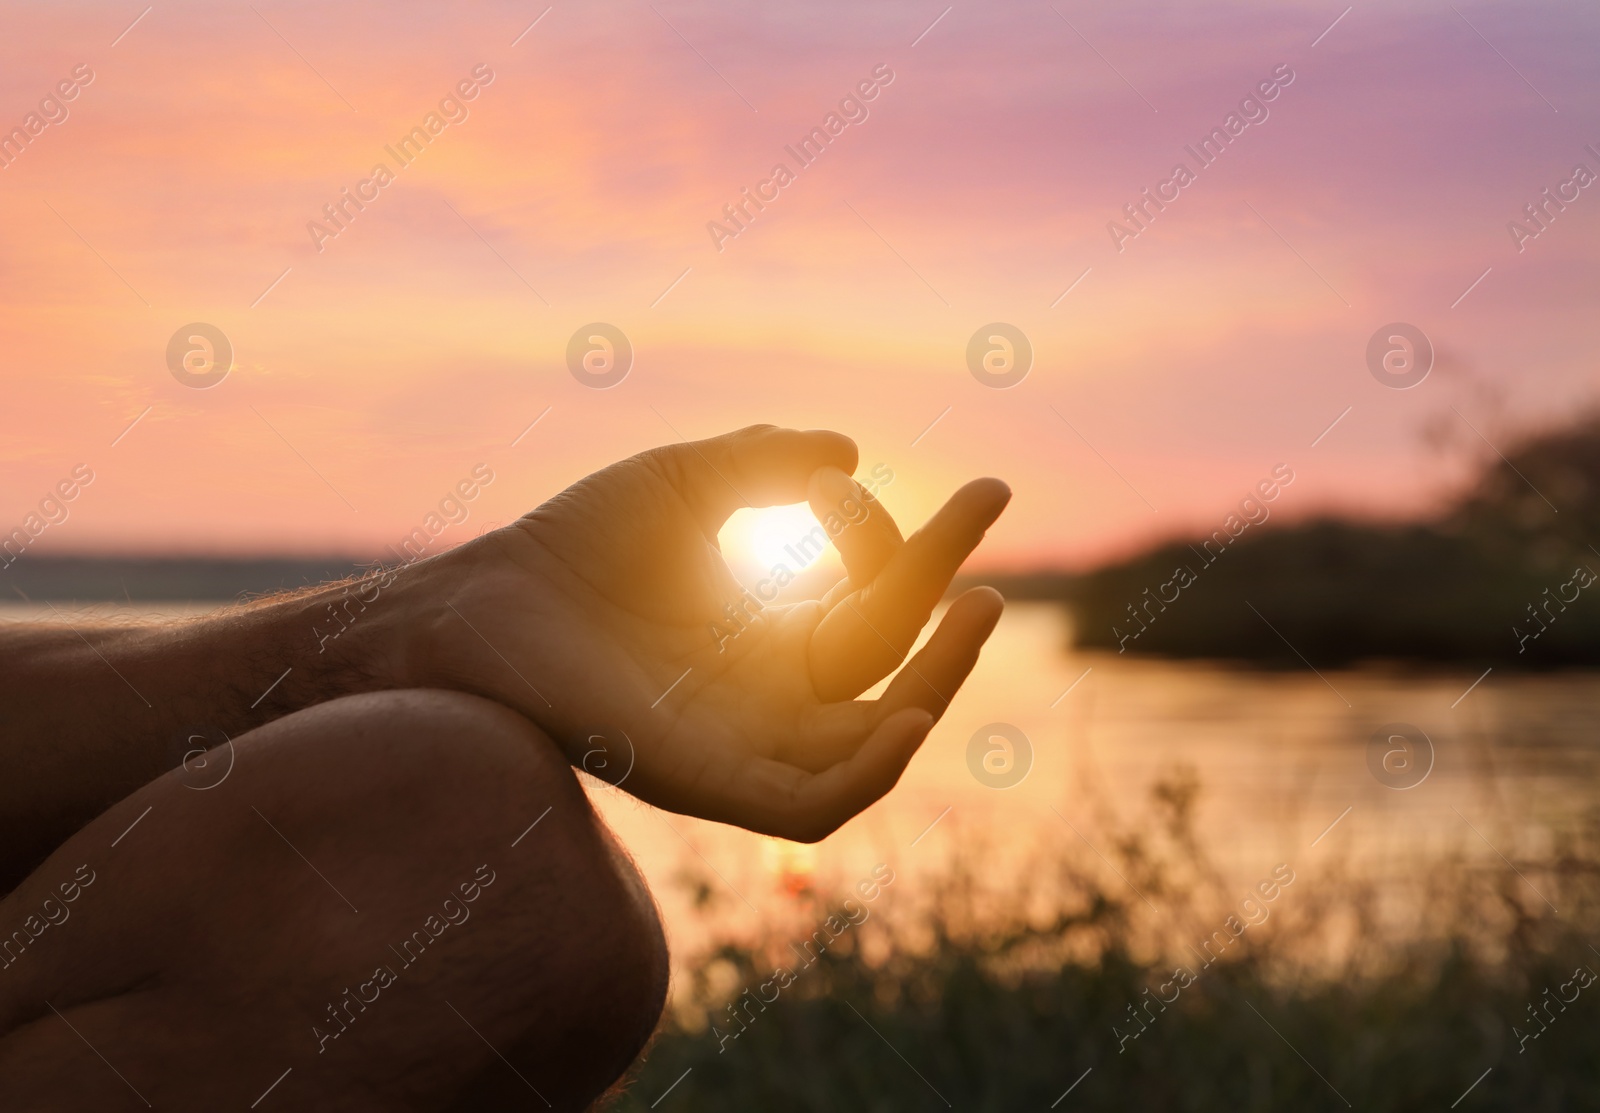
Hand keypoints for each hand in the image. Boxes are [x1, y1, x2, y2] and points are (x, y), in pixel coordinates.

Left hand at [412, 425, 1009, 840]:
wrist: (484, 599)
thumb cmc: (577, 543)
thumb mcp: (687, 481)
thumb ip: (767, 461)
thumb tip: (848, 448)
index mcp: (770, 641)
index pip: (877, 607)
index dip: (924, 547)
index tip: (945, 480)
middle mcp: (768, 701)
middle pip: (889, 671)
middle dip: (949, 606)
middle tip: (990, 514)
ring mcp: (743, 747)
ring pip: (871, 745)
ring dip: (937, 683)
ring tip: (976, 601)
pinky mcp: (706, 785)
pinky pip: (811, 808)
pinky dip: (868, 773)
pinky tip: (908, 712)